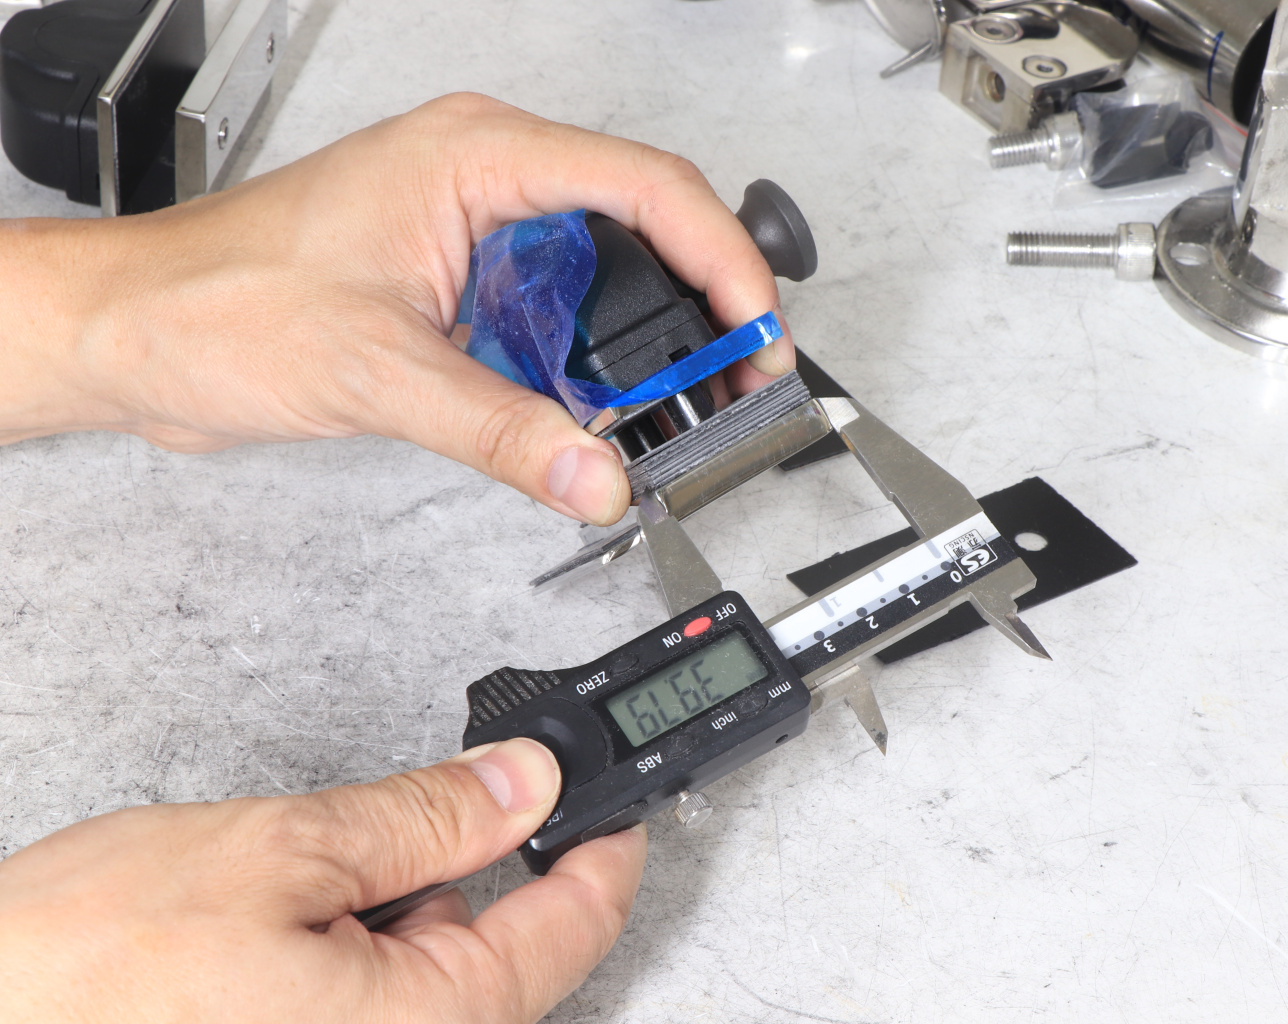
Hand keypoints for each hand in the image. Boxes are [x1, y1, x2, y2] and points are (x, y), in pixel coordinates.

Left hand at [0, 94, 794, 524]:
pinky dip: (593, 359)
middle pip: (644, 220)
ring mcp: (474, 227)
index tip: (756, 330)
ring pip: (607, 267)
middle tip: (739, 378)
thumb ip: (501, 430)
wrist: (138, 333)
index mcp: (476, 157)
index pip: (645, 187)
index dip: (722, 260)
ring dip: (652, 335)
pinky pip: (558, 309)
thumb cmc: (220, 305)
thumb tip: (596, 474)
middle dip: (705, 301)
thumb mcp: (380, 372)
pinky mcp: (460, 278)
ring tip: (686, 402)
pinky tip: (601, 408)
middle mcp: (484, 177)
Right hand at [0, 738, 645, 1022]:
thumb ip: (426, 817)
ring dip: (404, 904)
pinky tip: (285, 919)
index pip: (572, 931)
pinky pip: (376, 1000)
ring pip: (435, 970)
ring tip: (307, 876)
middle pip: (505, 953)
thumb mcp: (280, 853)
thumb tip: (527, 782)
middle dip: (480, 867)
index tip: (620, 798)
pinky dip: (360, 942)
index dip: (606, 850)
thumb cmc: (80, 977)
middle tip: (445, 797)